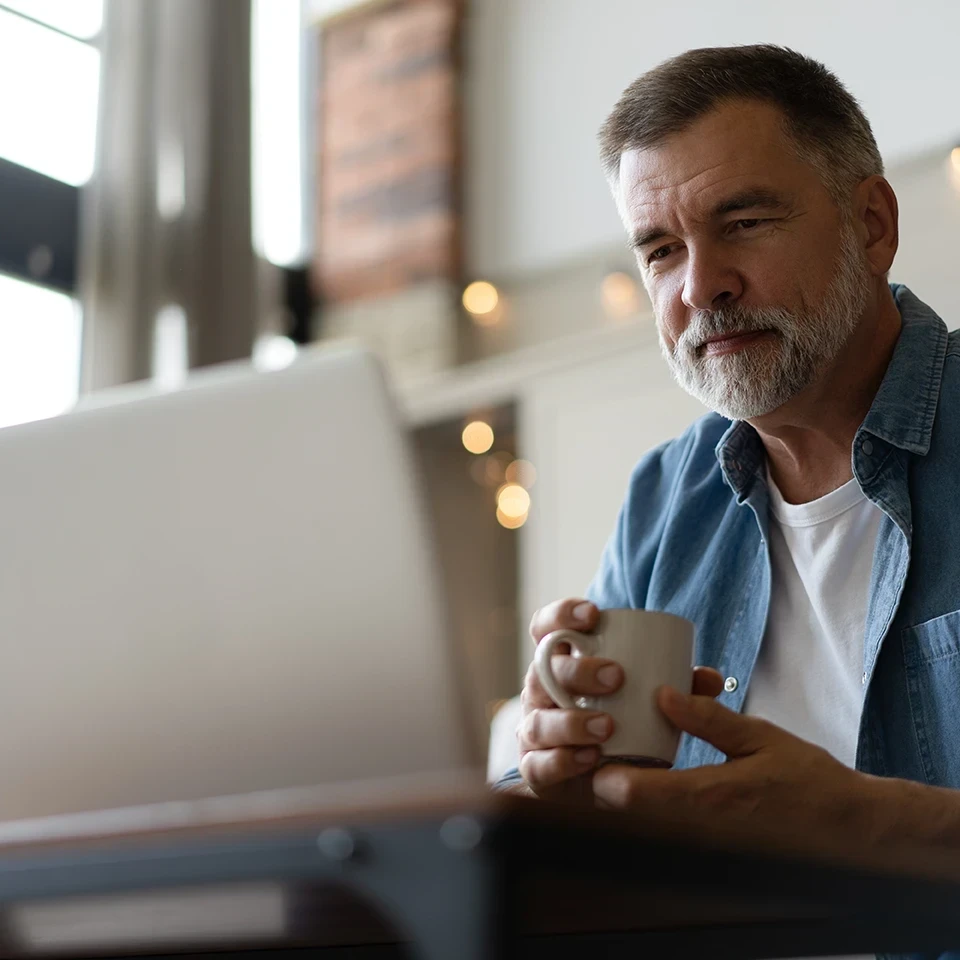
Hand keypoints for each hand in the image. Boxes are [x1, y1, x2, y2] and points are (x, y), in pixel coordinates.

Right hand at [517, 599, 723, 802]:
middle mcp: (540, 693)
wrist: (604, 775)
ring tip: (607, 726)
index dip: (561, 615)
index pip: (546, 628)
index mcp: (560, 663)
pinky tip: (589, 758)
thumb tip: (709, 678)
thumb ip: (680, 688)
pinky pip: (536, 766)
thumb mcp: (651, 699)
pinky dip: (562, 761)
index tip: (594, 615)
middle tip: (617, 677)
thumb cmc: (625, 721)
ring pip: (538, 721)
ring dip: (571, 722)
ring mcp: (534, 731)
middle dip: (578, 671)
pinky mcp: (536, 769)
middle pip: (543, 671)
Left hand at [592, 686, 869, 853]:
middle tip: (603, 738)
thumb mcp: (760, 737)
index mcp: (707, 796)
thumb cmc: (809, 781)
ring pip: (643, 817)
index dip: (601, 771)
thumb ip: (709, 719)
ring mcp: (702, 840)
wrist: (849, 830)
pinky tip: (655, 768)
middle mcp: (697, 826)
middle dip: (606, 775)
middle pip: (625, 809)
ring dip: (627, 786)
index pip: (631, 794)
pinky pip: (665, 823)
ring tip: (624, 747)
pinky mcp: (710, 843)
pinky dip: (651, 797)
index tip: (595, 740)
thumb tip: (662, 695)